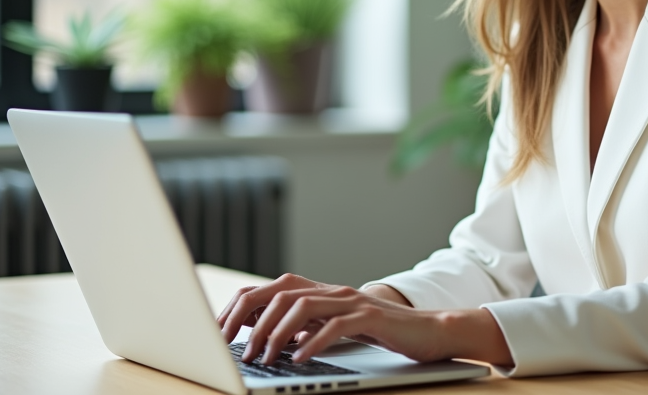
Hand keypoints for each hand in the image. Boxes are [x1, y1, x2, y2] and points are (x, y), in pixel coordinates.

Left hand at [217, 273, 512, 367]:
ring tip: (264, 356)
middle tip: (237, 349)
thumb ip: (307, 326)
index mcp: (321, 291)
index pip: (270, 289)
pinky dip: (313, 341)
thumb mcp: (336, 327)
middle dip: (252, 319)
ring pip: (303, 306)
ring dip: (277, 332)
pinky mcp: (371, 317)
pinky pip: (335, 326)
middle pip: (280, 292)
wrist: (429, 330)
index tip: (218, 331)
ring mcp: (353, 301)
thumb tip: (267, 335)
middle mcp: (333, 290)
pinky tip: (299, 358)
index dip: (240, 306)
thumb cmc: (381, 333)